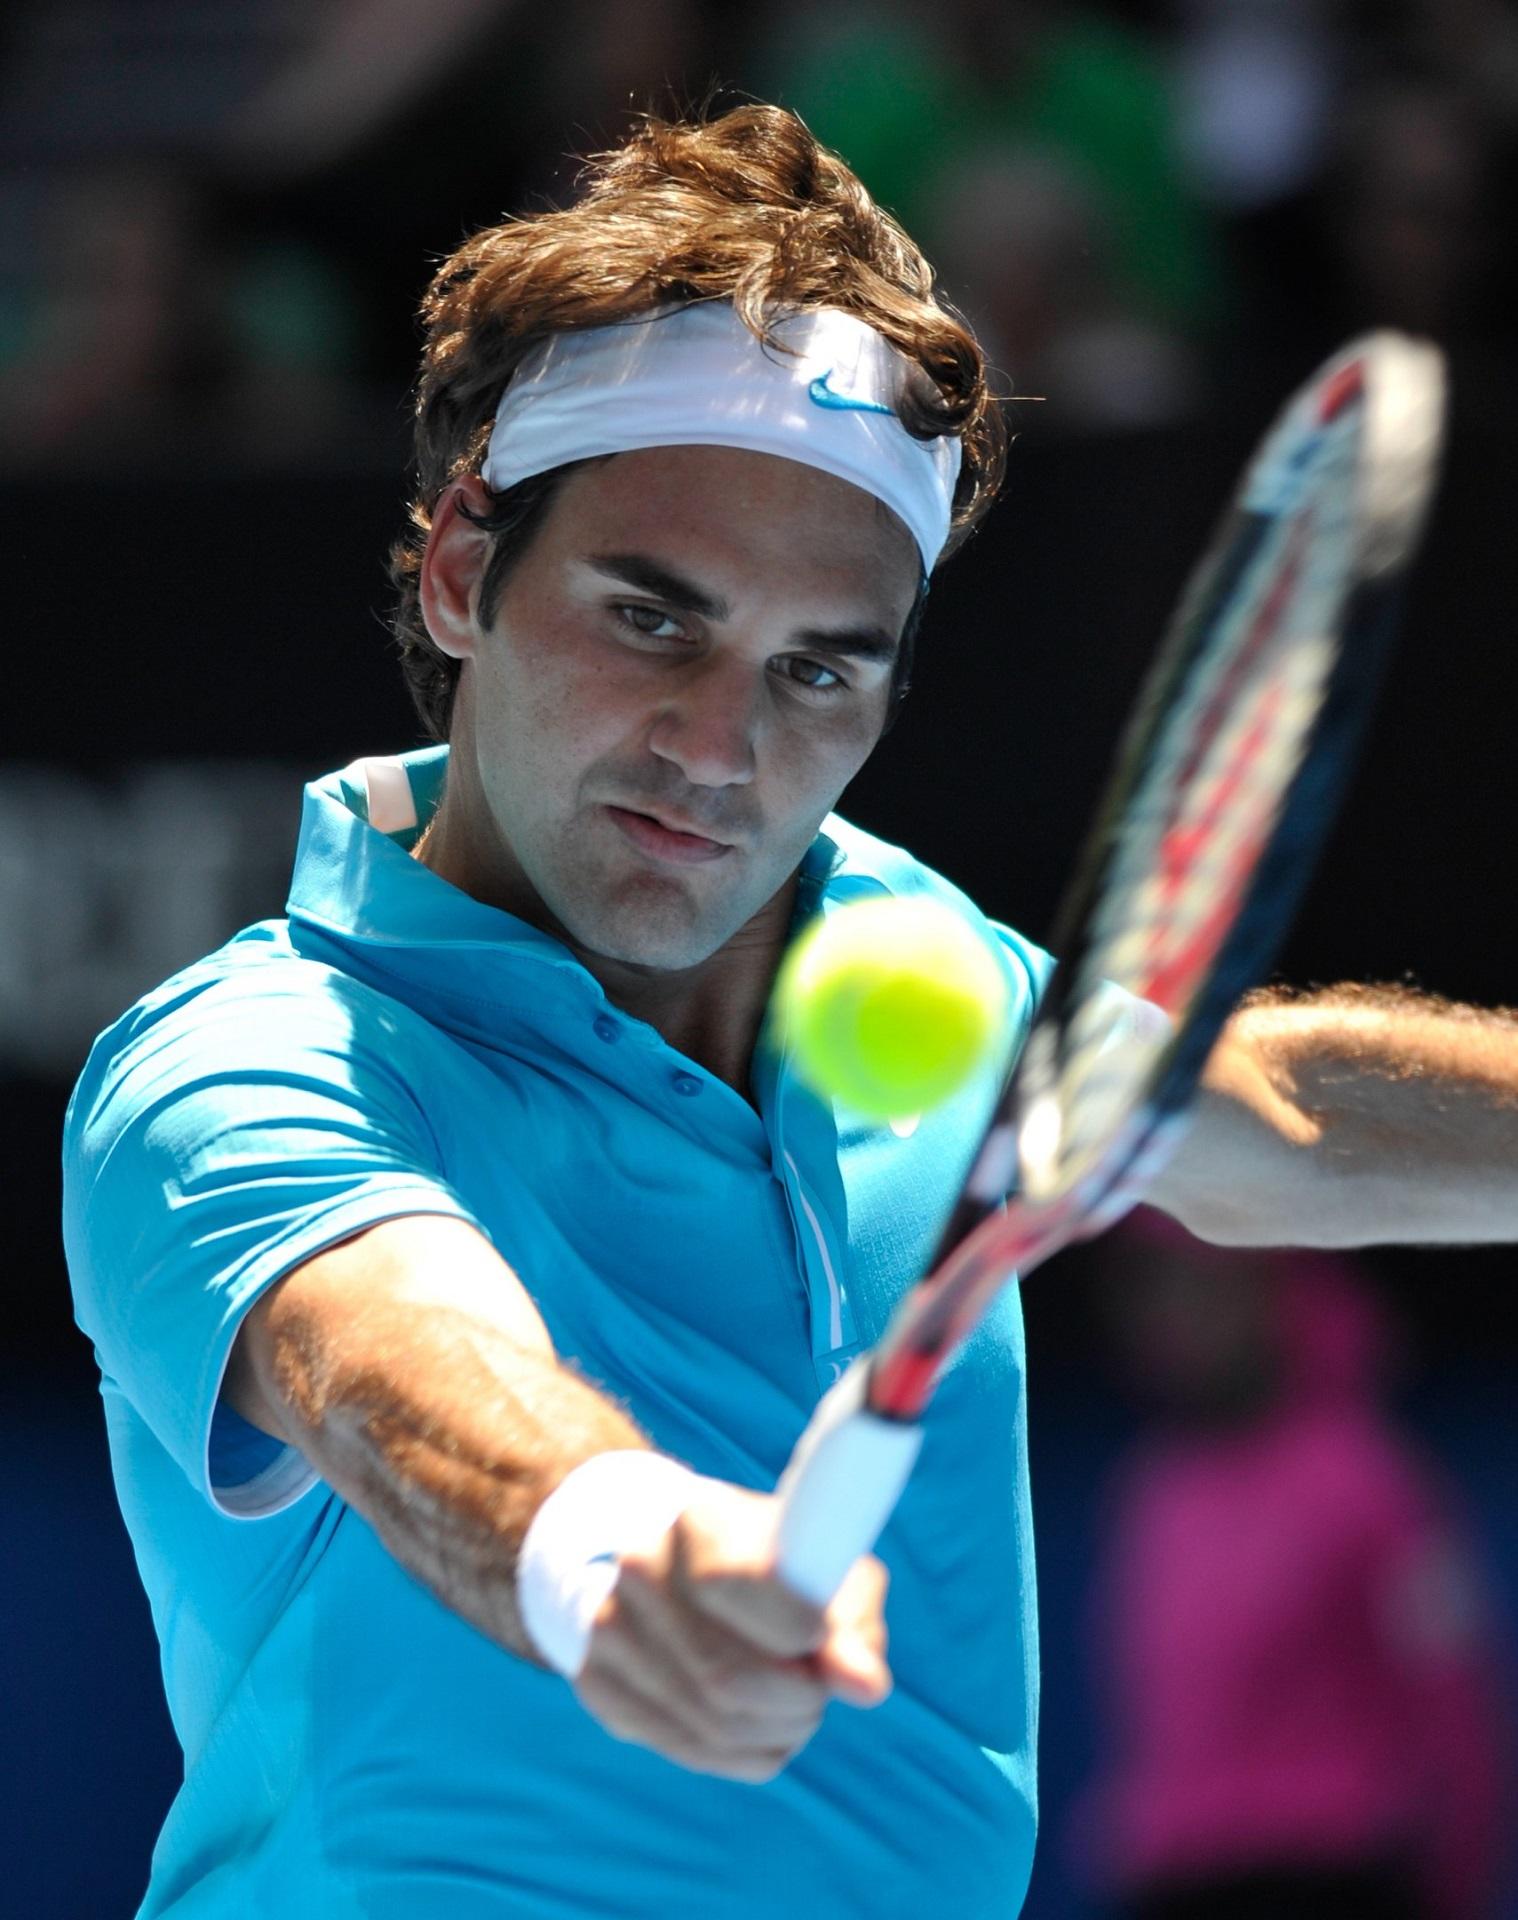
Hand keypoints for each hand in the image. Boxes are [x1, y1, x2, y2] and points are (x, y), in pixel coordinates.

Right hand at [574, 1479, 890, 1781]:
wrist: (685, 1562)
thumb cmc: (780, 1562)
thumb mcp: (826, 1565)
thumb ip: (852, 1620)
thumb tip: (864, 1686)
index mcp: (695, 1519)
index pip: (731, 1582)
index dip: (795, 1629)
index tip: (821, 1637)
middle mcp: (639, 1567)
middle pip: (724, 1675)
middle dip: (794, 1701)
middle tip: (819, 1693)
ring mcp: (608, 1628)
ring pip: (709, 1724)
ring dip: (774, 1733)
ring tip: (797, 1708)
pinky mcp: (599, 1683)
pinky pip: (686, 1749)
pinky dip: (741, 1754)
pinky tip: (761, 1727)